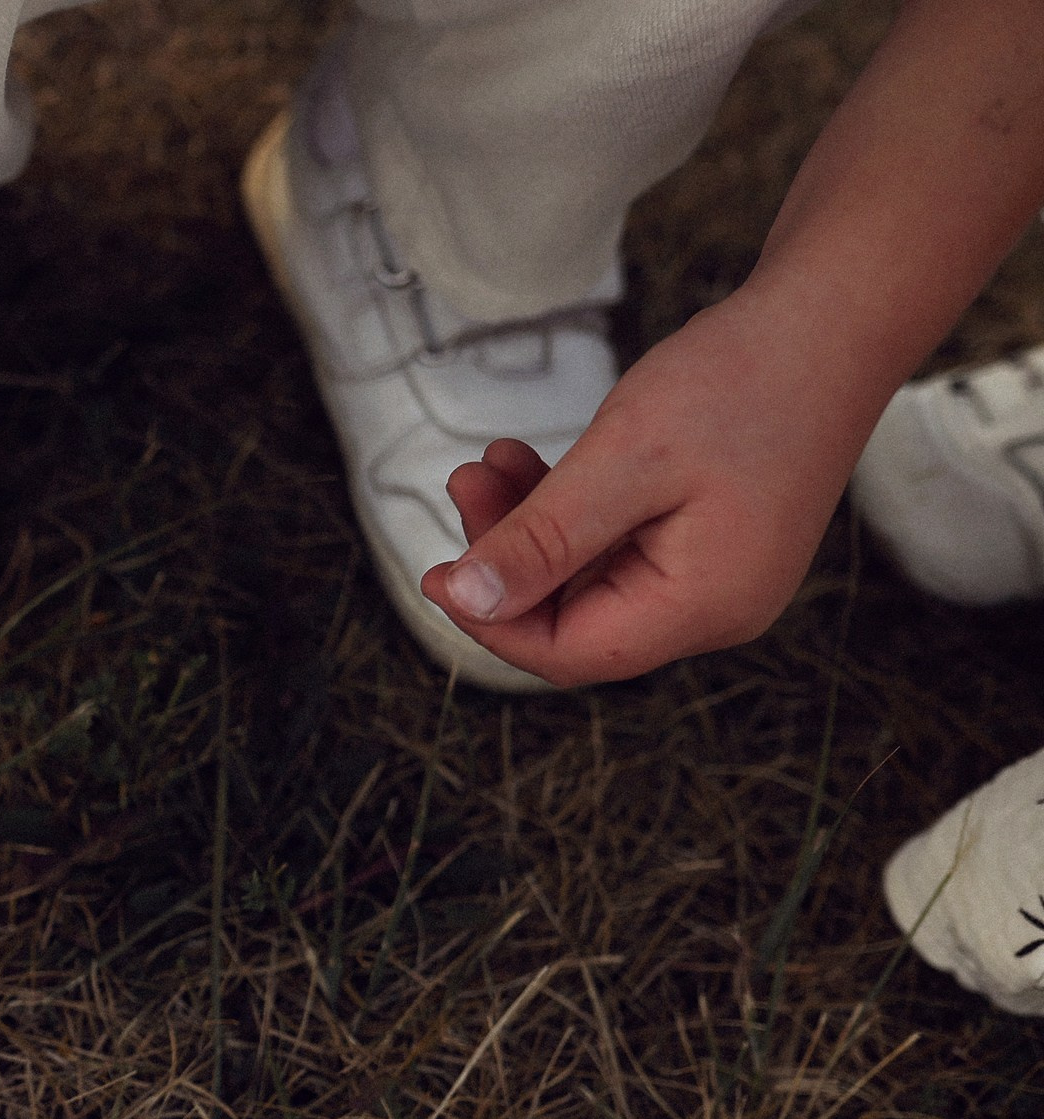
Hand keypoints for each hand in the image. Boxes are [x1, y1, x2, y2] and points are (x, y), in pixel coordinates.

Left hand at [419, 290, 881, 686]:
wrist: (833, 317)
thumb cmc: (741, 380)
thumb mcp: (622, 459)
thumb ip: (542, 541)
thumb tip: (466, 603)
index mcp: (702, 606)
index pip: (566, 653)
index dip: (491, 621)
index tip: (434, 571)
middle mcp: (715, 610)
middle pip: (574, 619)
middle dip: (506, 561)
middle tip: (463, 481)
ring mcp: (716, 578)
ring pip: (588, 580)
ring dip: (530, 528)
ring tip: (487, 461)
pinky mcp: (709, 543)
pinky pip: (617, 549)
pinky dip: (568, 512)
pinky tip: (529, 461)